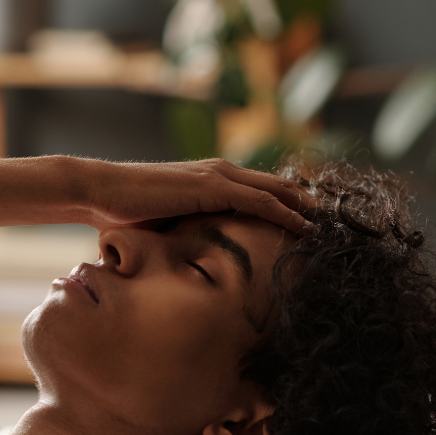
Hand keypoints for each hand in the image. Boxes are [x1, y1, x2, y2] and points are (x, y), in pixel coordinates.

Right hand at [83, 158, 314, 233]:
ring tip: (333, 228)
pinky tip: (308, 229)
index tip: (310, 226)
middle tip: (336, 225)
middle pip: (279, 186)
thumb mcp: (161, 227)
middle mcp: (221, 171)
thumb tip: (185, 263)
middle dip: (308, 204)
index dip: (288, 204)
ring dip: (307, 208)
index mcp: (210, 179)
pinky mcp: (213, 186)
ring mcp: (219, 176)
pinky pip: (262, 201)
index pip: (261, 190)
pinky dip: (288, 214)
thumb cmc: (120, 213)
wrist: (98, 192)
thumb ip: (181, 235)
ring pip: (278, 190)